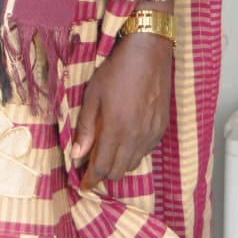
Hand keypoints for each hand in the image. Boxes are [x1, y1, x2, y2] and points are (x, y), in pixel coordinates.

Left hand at [70, 32, 171, 190]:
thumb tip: (76, 155)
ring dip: (118, 164)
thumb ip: (86, 127)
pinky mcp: (161, 128)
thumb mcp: (93, 95)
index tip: (82, 184)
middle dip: (103, 174)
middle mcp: (136, 137)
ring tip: (107, 154)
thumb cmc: (116, 70)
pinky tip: (125, 141)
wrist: (148, 54)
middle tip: (91, 168)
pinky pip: (145, 152)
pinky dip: (133, 153)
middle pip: (118, 171)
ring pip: (133, 164)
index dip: (90, 180)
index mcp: (116, 129)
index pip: (102, 168)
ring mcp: (151, 134)